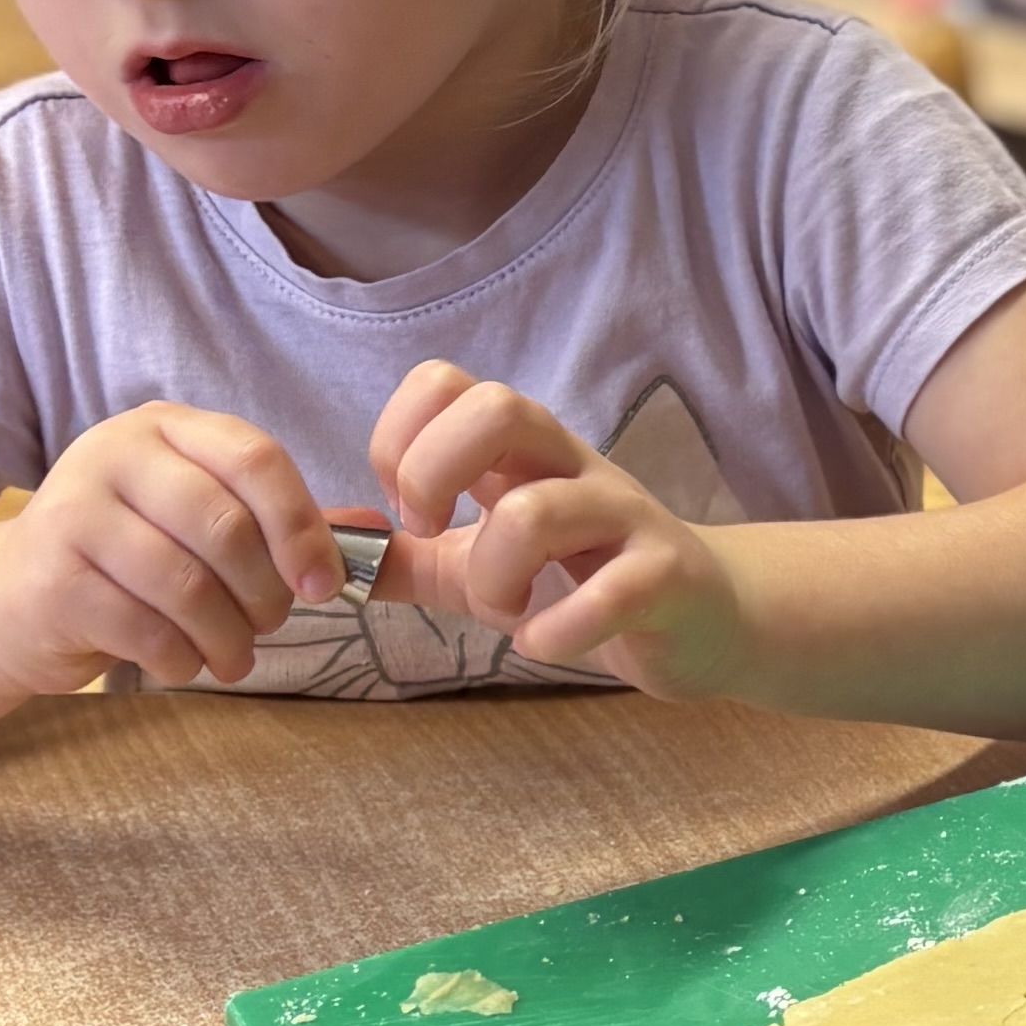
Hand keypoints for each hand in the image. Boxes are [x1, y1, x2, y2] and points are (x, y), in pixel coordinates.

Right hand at [0, 401, 336, 699]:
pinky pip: (144, 629)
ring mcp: (72, 513)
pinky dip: (180, 659)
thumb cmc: (128, 561)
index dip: (301, 526)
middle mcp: (112, 454)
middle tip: (270, 625)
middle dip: (265, 592)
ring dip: (228, 637)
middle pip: (225, 526)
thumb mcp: (201, 525)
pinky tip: (183, 664)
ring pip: (186, 585)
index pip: (254, 459)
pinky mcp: (50, 579)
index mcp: (164, 427)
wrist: (11, 601)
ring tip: (234, 657)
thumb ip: (282, 525)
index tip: (323, 585)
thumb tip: (380, 535)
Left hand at [367, 362, 753, 698]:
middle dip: (433, 475)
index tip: (406, 510)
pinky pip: (608, 594)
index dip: (400, 440)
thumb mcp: (475, 565)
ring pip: (538, 512)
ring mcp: (624, 515)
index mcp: (518, 450)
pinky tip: (546, 643)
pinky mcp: (666, 575)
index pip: (444, 383)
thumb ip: (403, 556)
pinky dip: (557, 632)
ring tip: (502, 612)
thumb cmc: (581, 580)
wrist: (701, 620)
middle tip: (435, 534)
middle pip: (496, 406)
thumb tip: (324, 543)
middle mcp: (570, 464)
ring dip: (496, 579)